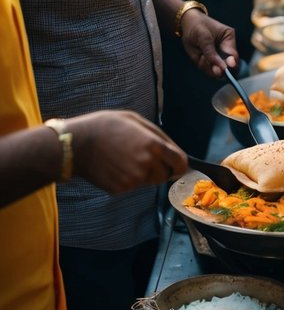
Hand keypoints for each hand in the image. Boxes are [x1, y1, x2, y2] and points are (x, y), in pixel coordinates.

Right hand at [70, 110, 186, 192]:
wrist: (77, 144)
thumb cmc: (106, 126)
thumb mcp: (136, 120)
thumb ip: (158, 136)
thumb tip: (173, 150)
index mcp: (154, 145)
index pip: (180, 164)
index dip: (180, 166)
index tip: (176, 166)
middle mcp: (147, 164)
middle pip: (165, 175)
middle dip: (160, 169)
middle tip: (143, 158)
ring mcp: (134, 179)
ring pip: (149, 181)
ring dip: (144, 174)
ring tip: (126, 159)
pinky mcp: (121, 189)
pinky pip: (133, 186)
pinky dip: (128, 179)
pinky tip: (116, 167)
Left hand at [180, 11, 238, 78]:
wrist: (186, 23)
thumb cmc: (197, 26)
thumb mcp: (203, 38)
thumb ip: (211, 53)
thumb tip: (222, 68)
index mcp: (228, 39)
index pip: (234, 56)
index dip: (232, 64)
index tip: (227, 67)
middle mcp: (224, 50)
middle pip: (226, 66)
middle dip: (218, 68)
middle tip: (214, 69)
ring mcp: (217, 56)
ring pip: (216, 70)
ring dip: (208, 66)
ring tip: (201, 56)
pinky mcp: (208, 61)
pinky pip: (208, 69)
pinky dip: (203, 65)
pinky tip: (199, 56)